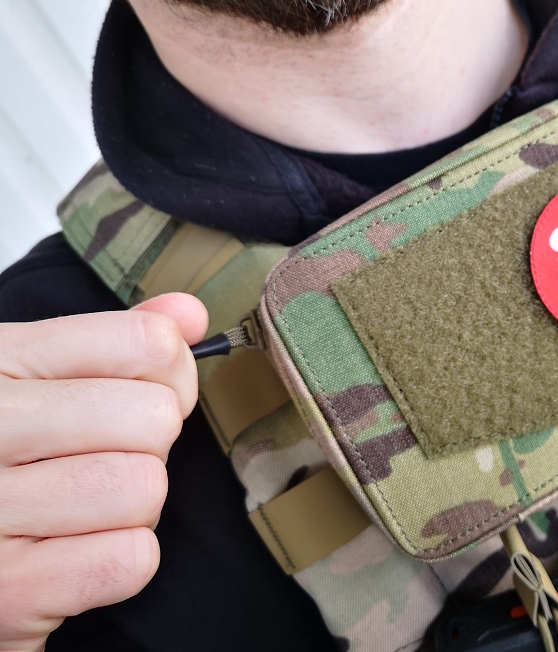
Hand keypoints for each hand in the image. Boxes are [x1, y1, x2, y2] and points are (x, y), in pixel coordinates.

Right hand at [0, 294, 206, 651]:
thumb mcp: (33, 379)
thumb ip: (116, 341)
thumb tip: (191, 315)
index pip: (145, 342)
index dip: (171, 373)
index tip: (145, 392)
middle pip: (155, 419)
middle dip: (147, 447)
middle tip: (99, 460)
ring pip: (145, 489)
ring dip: (131, 508)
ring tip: (79, 510)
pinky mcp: (6, 590)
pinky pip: (129, 559)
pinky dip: (117, 562)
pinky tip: (70, 554)